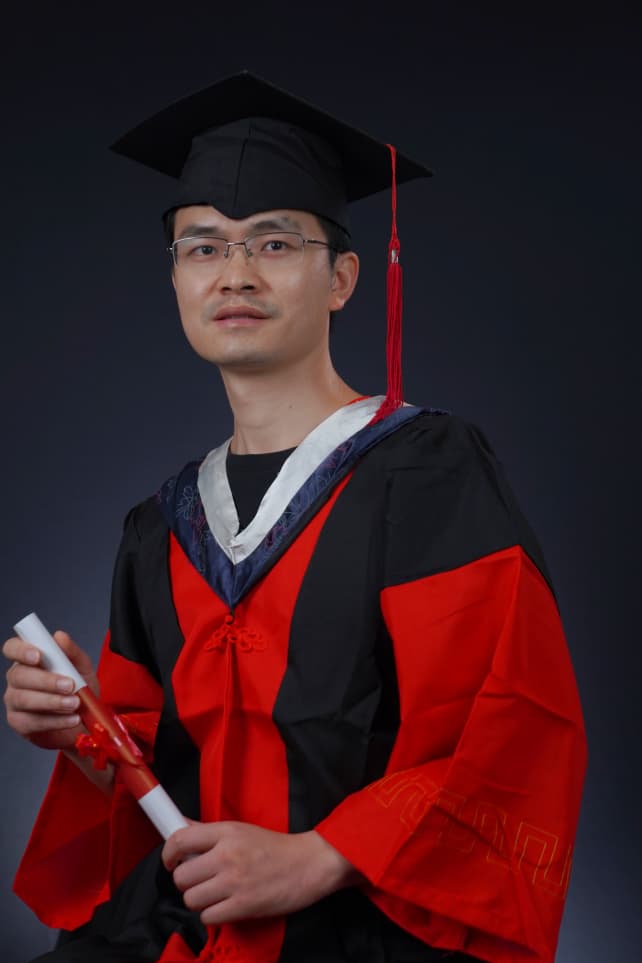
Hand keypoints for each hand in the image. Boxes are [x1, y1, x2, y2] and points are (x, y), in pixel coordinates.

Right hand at [3, 630, 97, 750]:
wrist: (83, 719)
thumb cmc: (77, 689)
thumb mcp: (81, 668)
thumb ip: (71, 652)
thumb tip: (60, 636)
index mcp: (28, 659)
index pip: (12, 648)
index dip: (21, 650)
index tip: (38, 656)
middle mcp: (16, 678)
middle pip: (19, 675)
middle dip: (46, 681)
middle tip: (70, 685)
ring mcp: (14, 701)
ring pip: (25, 699)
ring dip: (52, 702)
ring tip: (74, 704)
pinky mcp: (19, 722)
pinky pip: (33, 721)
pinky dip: (55, 720)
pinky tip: (71, 719)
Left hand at [162, 821, 361, 924]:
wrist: (308, 864)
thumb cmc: (275, 847)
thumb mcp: (241, 830)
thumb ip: (209, 832)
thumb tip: (181, 827)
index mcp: (226, 832)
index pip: (180, 840)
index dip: (167, 854)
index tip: (170, 861)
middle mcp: (227, 855)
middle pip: (181, 876)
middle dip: (186, 881)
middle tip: (199, 880)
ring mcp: (234, 882)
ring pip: (191, 899)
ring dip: (199, 900)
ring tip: (214, 894)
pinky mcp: (243, 906)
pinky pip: (208, 917)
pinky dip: (213, 915)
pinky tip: (225, 906)